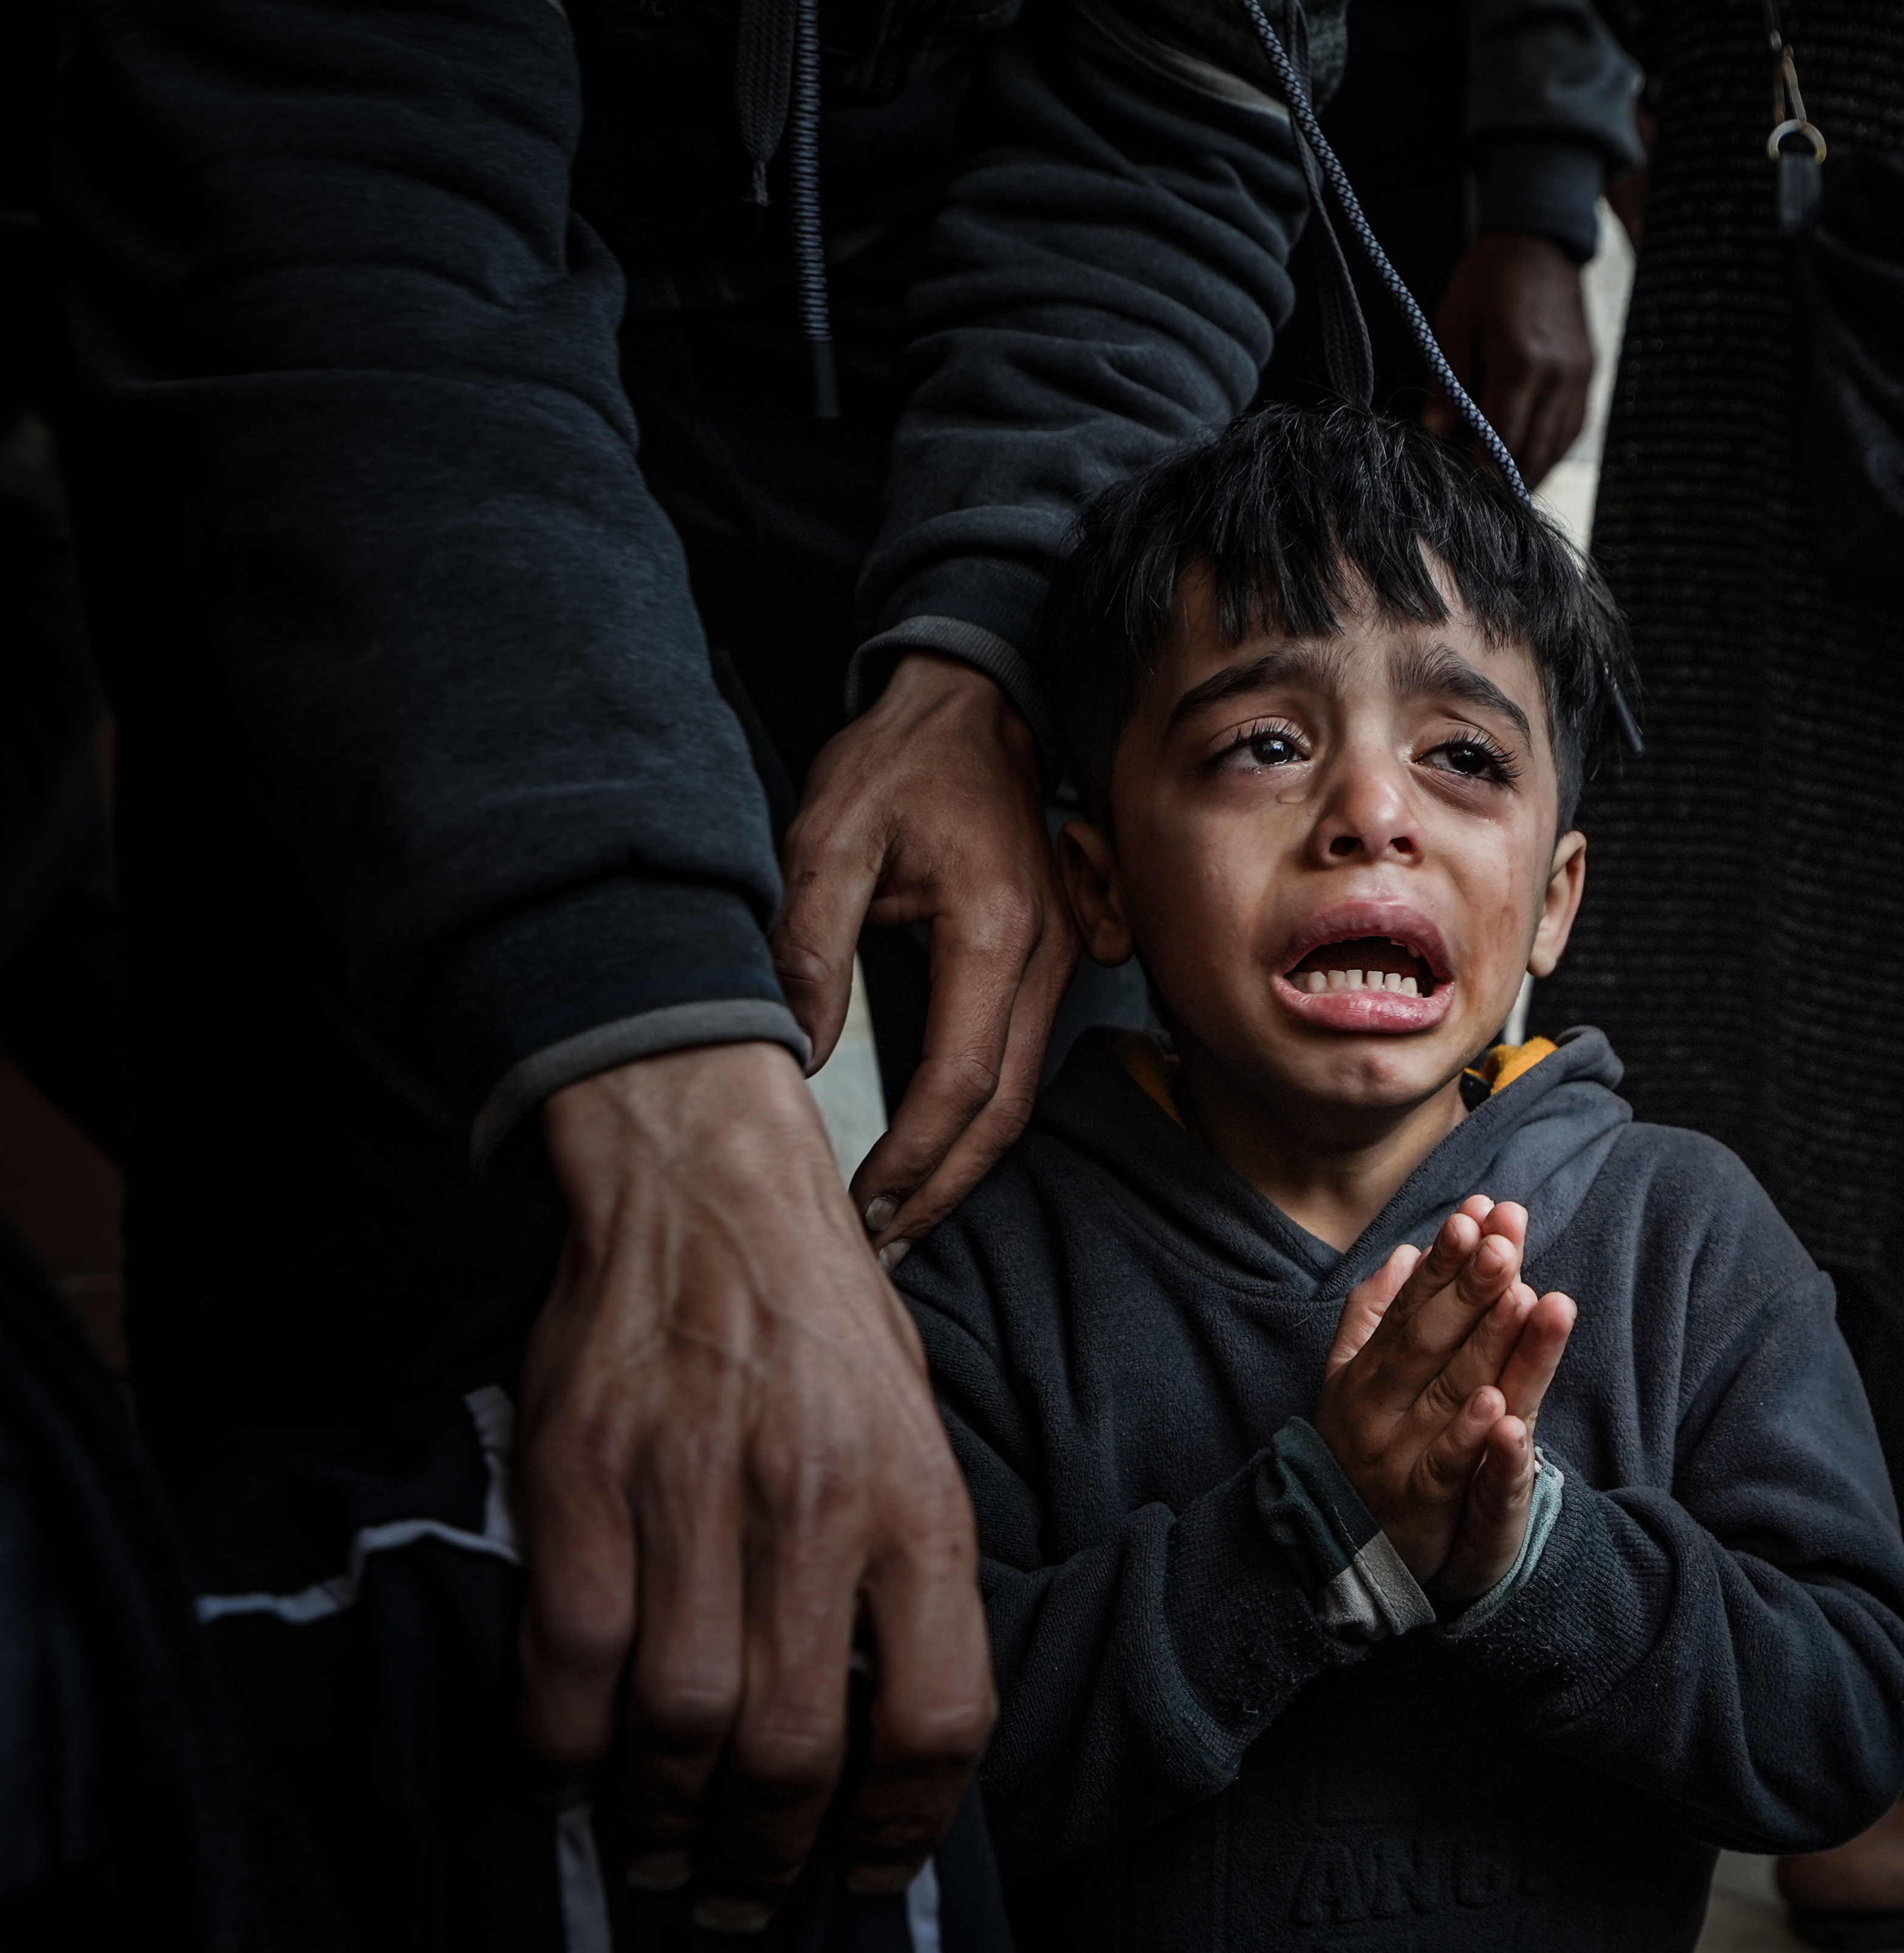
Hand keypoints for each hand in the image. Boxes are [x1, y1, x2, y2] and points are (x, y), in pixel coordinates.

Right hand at [520, 1042, 994, 1927]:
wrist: (711, 1182)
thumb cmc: (823, 1325)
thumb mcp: (914, 1435)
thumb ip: (907, 1571)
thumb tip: (888, 1731)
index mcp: (918, 1501)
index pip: (940, 1716)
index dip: (908, 1828)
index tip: (869, 1878)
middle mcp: (816, 1505)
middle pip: (799, 1746)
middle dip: (769, 1855)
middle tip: (743, 1896)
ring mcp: (694, 1490)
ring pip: (681, 1720)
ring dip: (664, 1820)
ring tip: (659, 1856)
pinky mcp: (585, 1474)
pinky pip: (568, 1657)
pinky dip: (563, 1746)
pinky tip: (571, 1777)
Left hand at [773, 651, 1070, 1265]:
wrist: (974, 704)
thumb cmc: (902, 763)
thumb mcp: (828, 839)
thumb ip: (810, 947)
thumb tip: (795, 1054)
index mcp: (994, 928)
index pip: (961, 1078)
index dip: (912, 1159)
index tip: (859, 1208)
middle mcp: (1044, 955)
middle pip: (1004, 1111)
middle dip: (942, 1190)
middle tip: (878, 1248)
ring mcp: (1059, 959)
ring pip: (1021, 1096)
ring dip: (964, 1167)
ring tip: (900, 1222)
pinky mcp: (1051, 961)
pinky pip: (1023, 1064)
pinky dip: (981, 1123)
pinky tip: (936, 1156)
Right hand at [1315, 1195, 1575, 1587]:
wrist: (1348, 1556)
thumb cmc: (1363, 1451)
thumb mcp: (1354, 1381)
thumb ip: (1374, 1317)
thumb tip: (1402, 1252)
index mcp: (1368, 1371)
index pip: (1411, 1304)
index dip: (1445, 1260)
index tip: (1477, 1213)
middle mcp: (1379, 1407)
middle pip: (1432, 1338)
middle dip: (1471, 1286)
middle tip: (1506, 1238)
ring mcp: (1398, 1455)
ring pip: (1450, 1392)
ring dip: (1486, 1344)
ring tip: (1521, 1294)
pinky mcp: (1421, 1506)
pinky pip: (1448, 1467)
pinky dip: (1471, 1436)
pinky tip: (1498, 1402)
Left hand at [1422, 230, 1593, 487]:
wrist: (1539, 243)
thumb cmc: (1486, 280)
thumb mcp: (1452, 322)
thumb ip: (1446, 380)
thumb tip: (1434, 431)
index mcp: (1519, 360)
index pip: (1502, 435)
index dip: (1483, 470)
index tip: (1465, 490)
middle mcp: (1556, 375)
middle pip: (1534, 449)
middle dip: (1508, 482)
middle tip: (1484, 504)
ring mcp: (1579, 377)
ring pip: (1558, 445)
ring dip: (1533, 474)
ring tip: (1508, 495)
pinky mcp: (1589, 374)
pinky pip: (1573, 428)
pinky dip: (1553, 451)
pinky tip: (1533, 463)